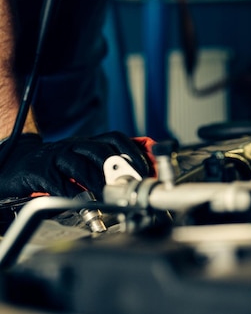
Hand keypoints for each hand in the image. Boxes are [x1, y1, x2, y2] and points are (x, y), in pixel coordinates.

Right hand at [0, 131, 153, 199]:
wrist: (18, 163)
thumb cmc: (57, 165)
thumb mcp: (83, 160)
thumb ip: (106, 167)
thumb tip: (137, 178)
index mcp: (88, 142)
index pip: (115, 138)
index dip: (133, 152)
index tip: (145, 169)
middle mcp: (74, 145)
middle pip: (99, 150)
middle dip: (117, 168)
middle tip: (127, 185)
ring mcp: (56, 156)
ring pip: (79, 165)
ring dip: (95, 181)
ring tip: (104, 195)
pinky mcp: (39, 170)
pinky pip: (57, 181)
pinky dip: (70, 193)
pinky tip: (78, 201)